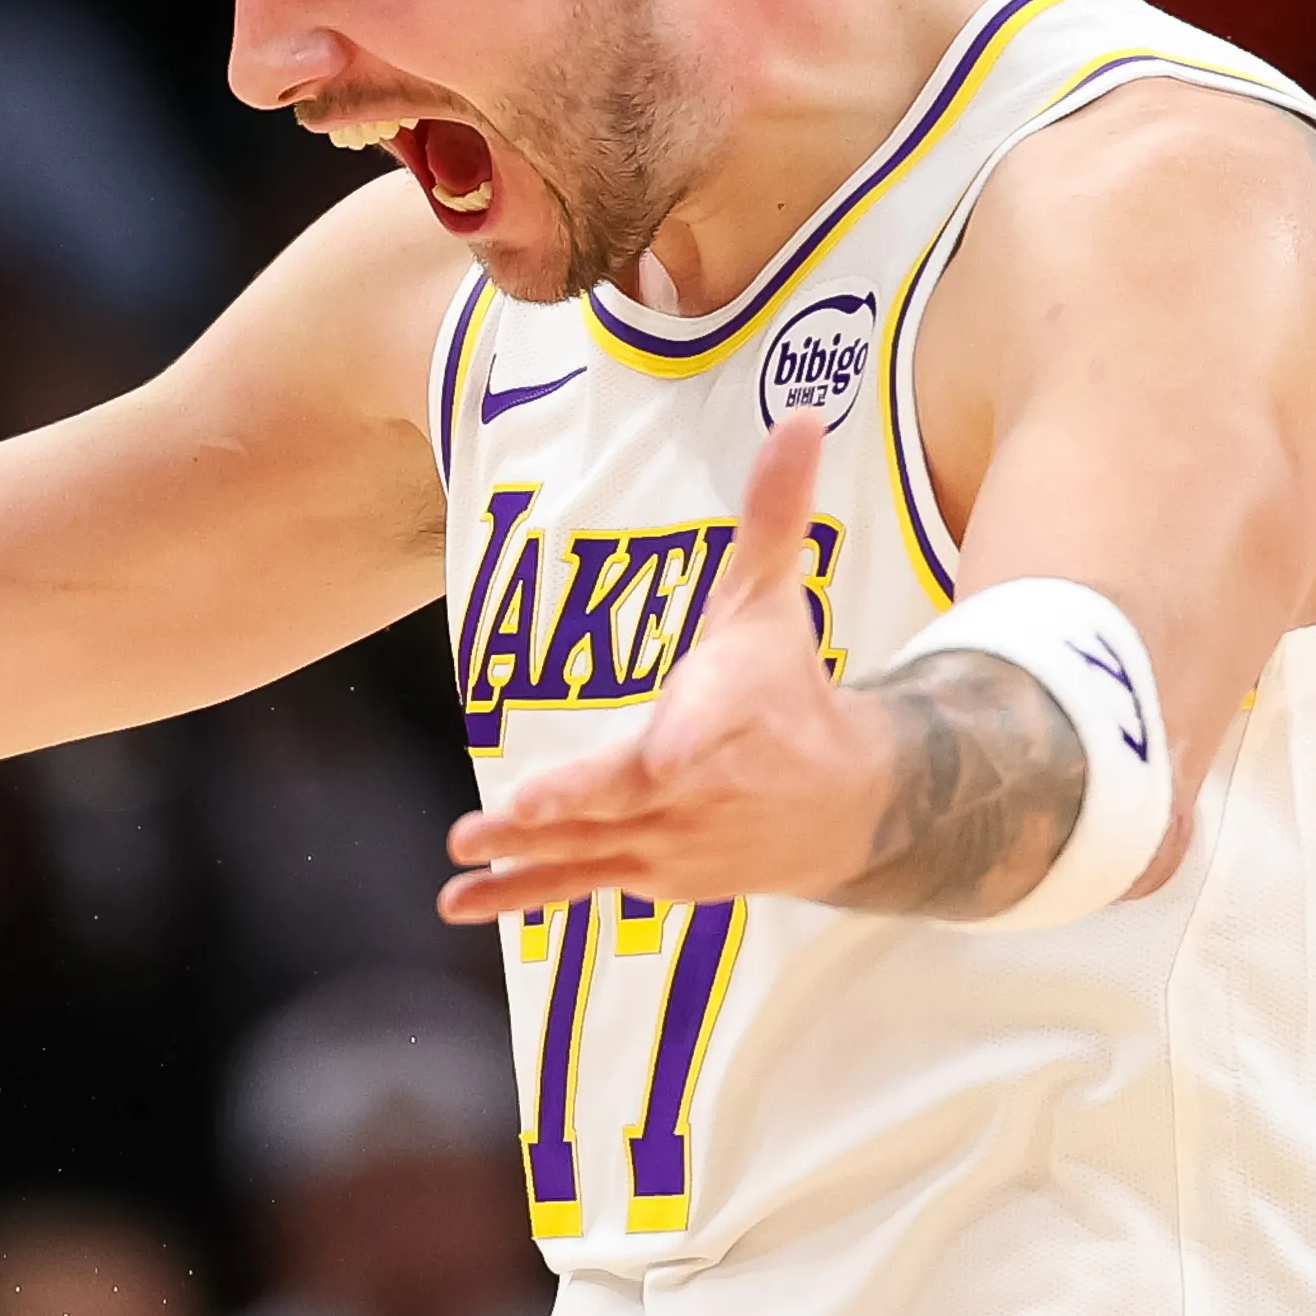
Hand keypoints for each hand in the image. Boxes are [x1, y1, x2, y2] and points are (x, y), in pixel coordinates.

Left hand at [439, 409, 876, 921]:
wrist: (855, 809)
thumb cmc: (791, 692)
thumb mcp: (776, 602)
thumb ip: (772, 515)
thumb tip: (801, 414)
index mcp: (734, 708)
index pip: (713, 722)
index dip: (690, 739)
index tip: (666, 757)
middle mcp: (706, 784)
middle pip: (638, 794)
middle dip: (580, 801)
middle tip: (522, 807)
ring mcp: (679, 842)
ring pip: (600, 848)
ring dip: (532, 853)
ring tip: (468, 847)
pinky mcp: (655, 877)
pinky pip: (583, 889)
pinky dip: (523, 897)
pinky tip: (460, 902)